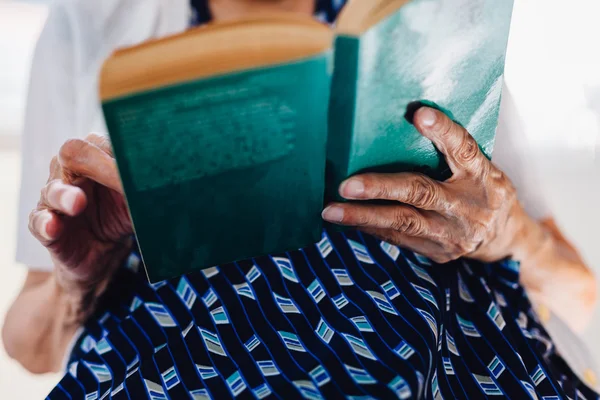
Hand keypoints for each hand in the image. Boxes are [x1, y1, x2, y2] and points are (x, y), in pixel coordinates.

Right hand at [28, 134, 132, 296]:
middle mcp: (70, 171)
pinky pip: (38, 221)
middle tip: (115, 179)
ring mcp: (53, 197)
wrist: (105, 253)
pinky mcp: (43, 225)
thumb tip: (160, 183)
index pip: (100, 144)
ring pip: (53, 188)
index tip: (140, 171)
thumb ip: (143, 189)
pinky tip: (53, 226)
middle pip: (71, 154)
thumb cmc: (122, 215)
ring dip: (65, 194)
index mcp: (95, 157)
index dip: (118, 155)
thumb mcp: (137, 201)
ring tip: (77, 203)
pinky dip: (46, 223)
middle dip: (92, 164)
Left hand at [322, 107, 525, 263]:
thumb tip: (410, 119)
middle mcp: (467, 205)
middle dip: (381, 188)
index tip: (420, 114)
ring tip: (331, 210)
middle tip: (348, 185)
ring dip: (363, 216)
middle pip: (421, 193)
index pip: (464, 148)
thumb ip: (453, 151)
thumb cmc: (484, 191)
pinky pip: (398, 238)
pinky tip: (346, 220)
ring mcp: (451, 233)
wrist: (505, 240)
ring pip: (402, 222)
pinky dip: (370, 227)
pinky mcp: (438, 252)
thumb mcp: (481, 167)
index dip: (443, 131)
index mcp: (481, 175)